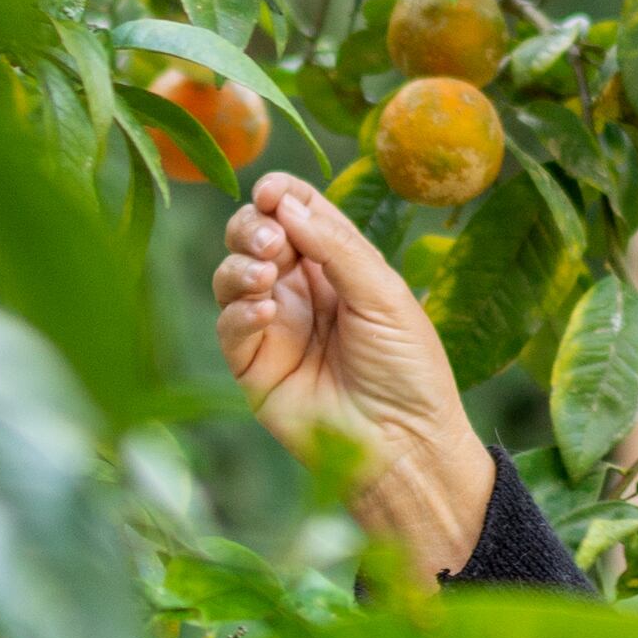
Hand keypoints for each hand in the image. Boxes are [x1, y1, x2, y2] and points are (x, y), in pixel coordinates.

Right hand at [211, 172, 492, 578]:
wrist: (404, 447)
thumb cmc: (408, 370)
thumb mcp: (384, 295)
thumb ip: (336, 246)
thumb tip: (285, 200)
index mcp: (338, 265)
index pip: (298, 213)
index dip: (280, 195)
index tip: (270, 190)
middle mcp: (301, 290)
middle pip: (255, 236)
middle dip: (252, 227)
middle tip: (268, 238)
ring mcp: (275, 327)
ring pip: (231, 275)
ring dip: (240, 264)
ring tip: (264, 274)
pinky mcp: (254, 367)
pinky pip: (228, 326)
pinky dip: (239, 312)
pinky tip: (266, 313)